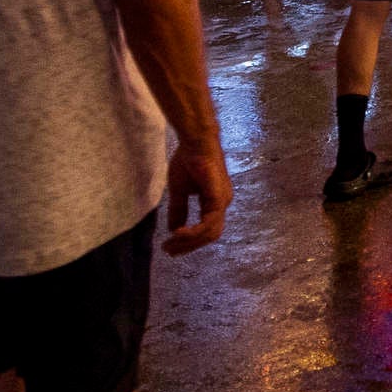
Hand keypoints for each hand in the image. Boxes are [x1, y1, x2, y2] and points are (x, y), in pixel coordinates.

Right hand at [158, 126, 231, 251]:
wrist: (195, 141)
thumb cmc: (188, 159)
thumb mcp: (179, 190)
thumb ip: (178, 210)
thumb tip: (173, 230)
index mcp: (215, 202)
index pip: (206, 230)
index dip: (189, 241)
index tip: (170, 247)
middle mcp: (222, 203)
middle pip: (209, 236)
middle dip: (188, 246)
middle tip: (168, 250)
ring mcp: (222, 201)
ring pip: (210, 233)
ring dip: (190, 242)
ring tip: (171, 244)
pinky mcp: (219, 197)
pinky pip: (209, 223)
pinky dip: (194, 231)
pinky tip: (179, 233)